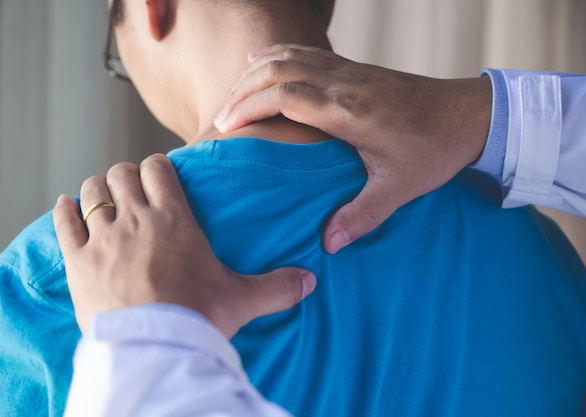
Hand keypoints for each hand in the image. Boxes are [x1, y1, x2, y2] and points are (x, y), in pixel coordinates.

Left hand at [53, 154, 315, 337]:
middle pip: (122, 173)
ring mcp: (103, 238)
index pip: (158, 169)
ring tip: (104, 198)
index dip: (157, 167)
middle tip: (133, 190)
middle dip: (127, 176)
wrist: (155, 348)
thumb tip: (310, 282)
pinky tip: (67, 208)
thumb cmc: (198, 318)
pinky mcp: (78, 261)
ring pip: (92, 190)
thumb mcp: (242, 300)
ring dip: (97, 189)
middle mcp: (136, 219)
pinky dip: (64, 210)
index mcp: (174, 219)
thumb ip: (277, 287)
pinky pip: (64, 221)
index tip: (159, 176)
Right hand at [214, 44, 491, 253]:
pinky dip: (278, 55)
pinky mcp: (356, 70)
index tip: (225, 125)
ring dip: (256, 71)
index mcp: (349, 112)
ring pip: (290, 57)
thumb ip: (362, 215)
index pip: (285, 96)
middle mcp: (345, 84)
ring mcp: (350, 72)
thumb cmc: (436, 149)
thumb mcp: (400, 188)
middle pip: (278, 71)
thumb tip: (328, 243)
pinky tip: (262, 59)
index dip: (248, 106)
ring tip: (231, 94)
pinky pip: (307, 54)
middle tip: (219, 116)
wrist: (469, 115)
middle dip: (242, 90)